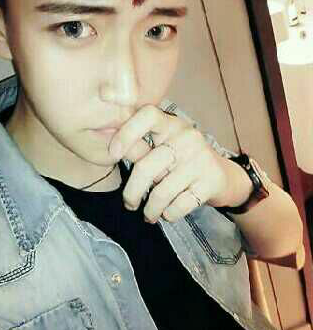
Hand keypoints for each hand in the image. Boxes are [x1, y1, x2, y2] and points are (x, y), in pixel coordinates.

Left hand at [108, 104, 247, 222]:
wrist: (224, 177)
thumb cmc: (183, 162)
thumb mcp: (163, 147)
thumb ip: (138, 146)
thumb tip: (106, 144)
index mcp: (171, 124)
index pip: (147, 115)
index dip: (126, 133)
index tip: (113, 154)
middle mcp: (187, 137)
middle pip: (146, 167)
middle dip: (132, 192)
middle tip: (129, 204)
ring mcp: (201, 159)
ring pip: (161, 192)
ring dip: (150, 209)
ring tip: (148, 214)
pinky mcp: (211, 182)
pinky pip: (178, 205)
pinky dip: (169, 214)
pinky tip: (168, 213)